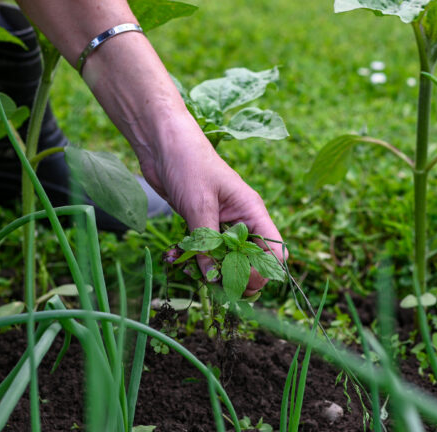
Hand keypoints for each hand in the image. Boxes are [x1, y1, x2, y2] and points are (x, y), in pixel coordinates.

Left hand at [141, 125, 285, 296]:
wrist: (162, 143)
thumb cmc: (188, 163)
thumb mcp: (198, 205)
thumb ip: (207, 243)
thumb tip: (213, 278)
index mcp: (252, 211)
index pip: (274, 250)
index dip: (262, 271)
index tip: (238, 280)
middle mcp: (242, 220)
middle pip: (253, 261)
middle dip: (235, 276)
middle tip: (212, 283)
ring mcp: (223, 223)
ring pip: (226, 259)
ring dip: (209, 269)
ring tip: (188, 270)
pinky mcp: (203, 225)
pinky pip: (205, 251)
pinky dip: (193, 259)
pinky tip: (175, 257)